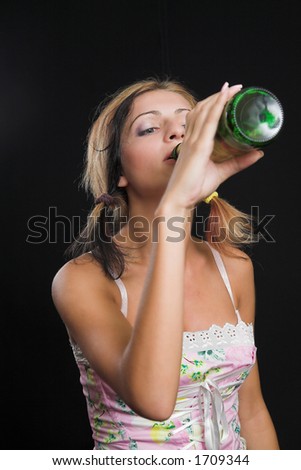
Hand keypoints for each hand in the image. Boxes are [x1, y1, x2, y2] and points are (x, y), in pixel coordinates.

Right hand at [160, 82, 263, 211]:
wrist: (179, 200)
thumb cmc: (193, 189)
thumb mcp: (220, 172)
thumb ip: (237, 162)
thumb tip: (257, 153)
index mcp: (193, 143)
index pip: (200, 116)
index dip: (212, 103)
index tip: (226, 94)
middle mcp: (191, 138)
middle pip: (202, 109)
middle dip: (218, 96)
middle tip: (235, 88)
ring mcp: (193, 141)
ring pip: (205, 111)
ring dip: (219, 97)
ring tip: (232, 89)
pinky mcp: (198, 147)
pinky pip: (208, 122)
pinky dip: (217, 107)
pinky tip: (225, 97)